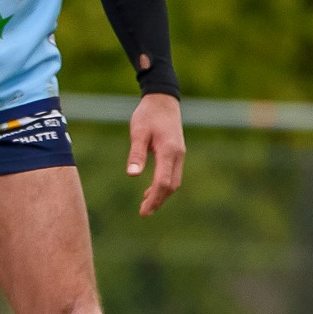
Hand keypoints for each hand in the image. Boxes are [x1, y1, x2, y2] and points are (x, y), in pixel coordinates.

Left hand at [128, 91, 183, 216]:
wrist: (163, 100)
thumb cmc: (147, 115)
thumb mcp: (138, 132)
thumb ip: (136, 153)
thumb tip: (132, 175)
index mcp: (169, 151)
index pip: (163, 182)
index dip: (154, 199)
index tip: (143, 211)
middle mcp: (178, 155)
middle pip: (171, 185)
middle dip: (158, 201)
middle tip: (144, 213)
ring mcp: (179, 154)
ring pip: (174, 181)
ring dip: (161, 194)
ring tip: (146, 206)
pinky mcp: (177, 152)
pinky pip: (173, 174)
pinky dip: (163, 185)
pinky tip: (151, 191)